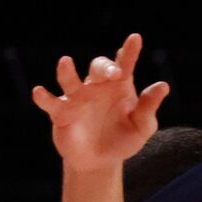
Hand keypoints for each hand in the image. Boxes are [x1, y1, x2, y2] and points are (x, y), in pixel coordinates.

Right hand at [31, 33, 169, 171]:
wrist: (99, 163)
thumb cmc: (122, 140)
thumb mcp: (141, 127)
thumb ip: (148, 107)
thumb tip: (163, 86)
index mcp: (118, 86)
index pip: (124, 64)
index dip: (129, 51)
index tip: (135, 39)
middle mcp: (96, 86)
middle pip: (97, 67)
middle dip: (104, 68)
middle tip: (114, 73)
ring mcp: (77, 97)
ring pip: (70, 79)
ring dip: (67, 71)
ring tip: (65, 62)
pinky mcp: (61, 112)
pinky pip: (50, 102)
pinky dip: (43, 97)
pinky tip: (39, 92)